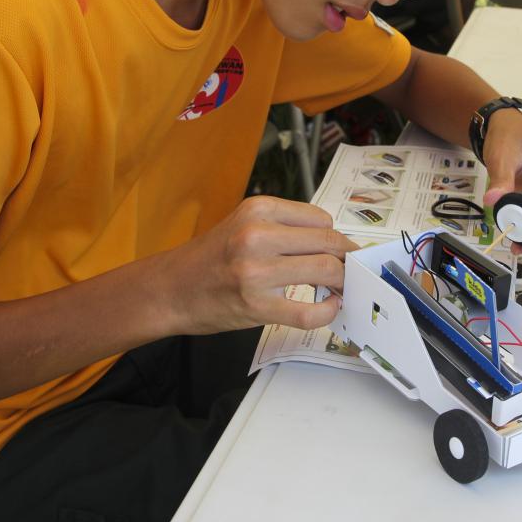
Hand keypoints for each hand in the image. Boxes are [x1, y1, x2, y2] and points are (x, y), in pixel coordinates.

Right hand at [165, 196, 356, 333]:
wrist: (170, 289)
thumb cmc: (211, 258)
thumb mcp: (243, 224)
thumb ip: (284, 227)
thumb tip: (333, 241)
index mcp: (258, 209)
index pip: (321, 219)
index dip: (337, 237)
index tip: (343, 251)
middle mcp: (257, 235)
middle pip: (328, 242)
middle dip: (347, 259)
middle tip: (351, 271)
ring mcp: (256, 271)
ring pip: (325, 270)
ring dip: (342, 283)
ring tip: (341, 289)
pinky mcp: (257, 306)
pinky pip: (309, 311)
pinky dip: (327, 312)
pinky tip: (328, 308)